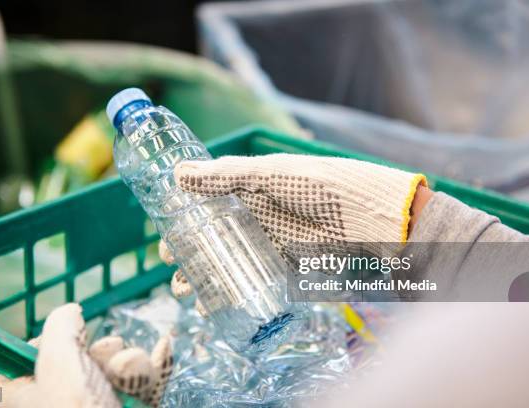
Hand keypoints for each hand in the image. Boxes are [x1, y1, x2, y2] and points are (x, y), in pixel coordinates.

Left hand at [0, 303, 172, 407]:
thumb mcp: (59, 364)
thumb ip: (60, 329)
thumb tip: (70, 311)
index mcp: (24, 396)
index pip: (31, 356)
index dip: (55, 342)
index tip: (73, 338)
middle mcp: (58, 401)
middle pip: (83, 357)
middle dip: (105, 352)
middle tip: (108, 358)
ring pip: (116, 367)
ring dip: (131, 364)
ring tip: (131, 377)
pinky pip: (140, 382)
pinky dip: (152, 370)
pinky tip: (163, 353)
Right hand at [160, 153, 428, 305]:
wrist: (364, 216)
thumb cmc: (316, 185)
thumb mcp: (268, 175)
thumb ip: (225, 176)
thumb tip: (178, 173)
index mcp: (249, 189)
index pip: (207, 203)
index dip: (184, 218)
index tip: (164, 233)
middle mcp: (255, 216)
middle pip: (213, 236)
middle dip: (189, 253)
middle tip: (172, 265)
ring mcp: (268, 242)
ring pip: (228, 262)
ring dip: (204, 277)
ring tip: (186, 290)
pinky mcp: (283, 266)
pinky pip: (250, 280)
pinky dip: (230, 293)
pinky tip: (212, 305)